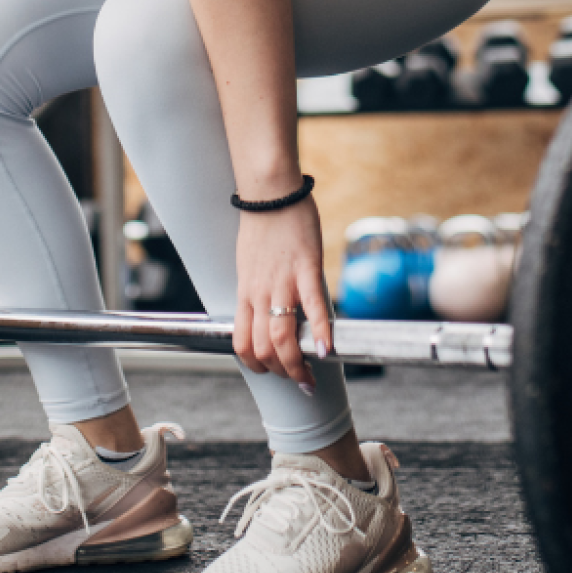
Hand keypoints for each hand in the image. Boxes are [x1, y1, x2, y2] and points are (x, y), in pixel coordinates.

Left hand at [234, 199, 335, 387]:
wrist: (270, 192)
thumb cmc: (263, 225)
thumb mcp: (250, 264)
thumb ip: (259, 289)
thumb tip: (269, 308)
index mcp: (246, 293)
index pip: (242, 343)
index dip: (256, 365)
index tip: (272, 371)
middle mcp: (260, 293)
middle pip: (263, 348)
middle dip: (280, 372)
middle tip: (299, 380)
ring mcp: (282, 283)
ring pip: (282, 337)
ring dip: (297, 365)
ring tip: (311, 375)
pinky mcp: (305, 268)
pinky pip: (313, 307)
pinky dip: (321, 332)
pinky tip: (329, 349)